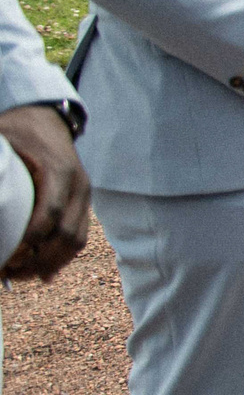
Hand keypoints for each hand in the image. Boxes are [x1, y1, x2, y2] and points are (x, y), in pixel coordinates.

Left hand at [0, 104, 88, 280]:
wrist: (47, 118)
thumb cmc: (18, 131)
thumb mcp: (1, 143)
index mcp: (60, 169)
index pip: (50, 211)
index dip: (32, 237)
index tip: (9, 255)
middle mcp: (78, 185)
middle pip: (68, 234)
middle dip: (40, 260)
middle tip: (10, 273)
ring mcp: (84, 195)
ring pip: (77, 241)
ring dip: (52, 264)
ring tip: (23, 276)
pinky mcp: (83, 203)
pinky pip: (80, 237)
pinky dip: (62, 258)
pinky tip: (44, 273)